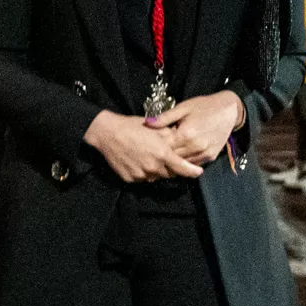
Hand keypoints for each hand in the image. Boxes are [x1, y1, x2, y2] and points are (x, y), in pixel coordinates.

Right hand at [83, 111, 203, 182]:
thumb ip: (171, 137)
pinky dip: (143, 172)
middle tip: (168, 159)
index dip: (193, 171)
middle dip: (172, 169)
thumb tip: (183, 140)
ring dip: (157, 170)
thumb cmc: (132, 126)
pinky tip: (138, 161)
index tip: (199, 172)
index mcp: (162, 154)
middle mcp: (153, 168)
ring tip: (150, 157)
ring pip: (155, 177)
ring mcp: (141, 175)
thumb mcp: (155, 128)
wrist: (107, 133)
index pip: (183, 168)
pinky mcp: (130, 179)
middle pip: (169, 174)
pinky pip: (142, 178)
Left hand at [156, 91, 245, 165]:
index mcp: (186, 134)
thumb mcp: (183, 108)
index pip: (164, 147)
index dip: (155, 148)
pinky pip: (194, 164)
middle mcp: (195, 147)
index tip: (146, 148)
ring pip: (183, 164)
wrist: (229, 110)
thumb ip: (165, 118)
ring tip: (163, 160)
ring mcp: (204, 153)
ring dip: (174, 163)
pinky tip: (178, 160)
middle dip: (162, 158)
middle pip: (173, 158)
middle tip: (152, 157)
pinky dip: (186, 163)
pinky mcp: (211, 156)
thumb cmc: (204, 106)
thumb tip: (147, 123)